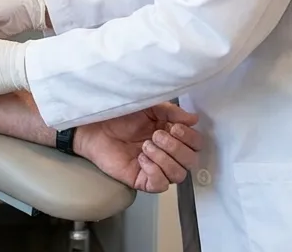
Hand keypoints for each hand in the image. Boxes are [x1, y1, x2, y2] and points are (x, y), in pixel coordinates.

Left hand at [73, 103, 202, 192]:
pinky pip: (160, 185)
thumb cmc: (121, 115)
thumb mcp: (149, 107)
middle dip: (176, 148)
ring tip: (146, 146)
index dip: (190, 137)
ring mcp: (155, 168)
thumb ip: (171, 112)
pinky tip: (141, 159)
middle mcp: (167, 154)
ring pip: (178, 175)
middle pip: (190, 161)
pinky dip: (155, 171)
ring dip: (165, 159)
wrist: (95, 126)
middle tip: (156, 135)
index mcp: (172, 136)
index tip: (174, 127)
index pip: (196, 144)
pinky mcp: (141, 179)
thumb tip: (194, 119)